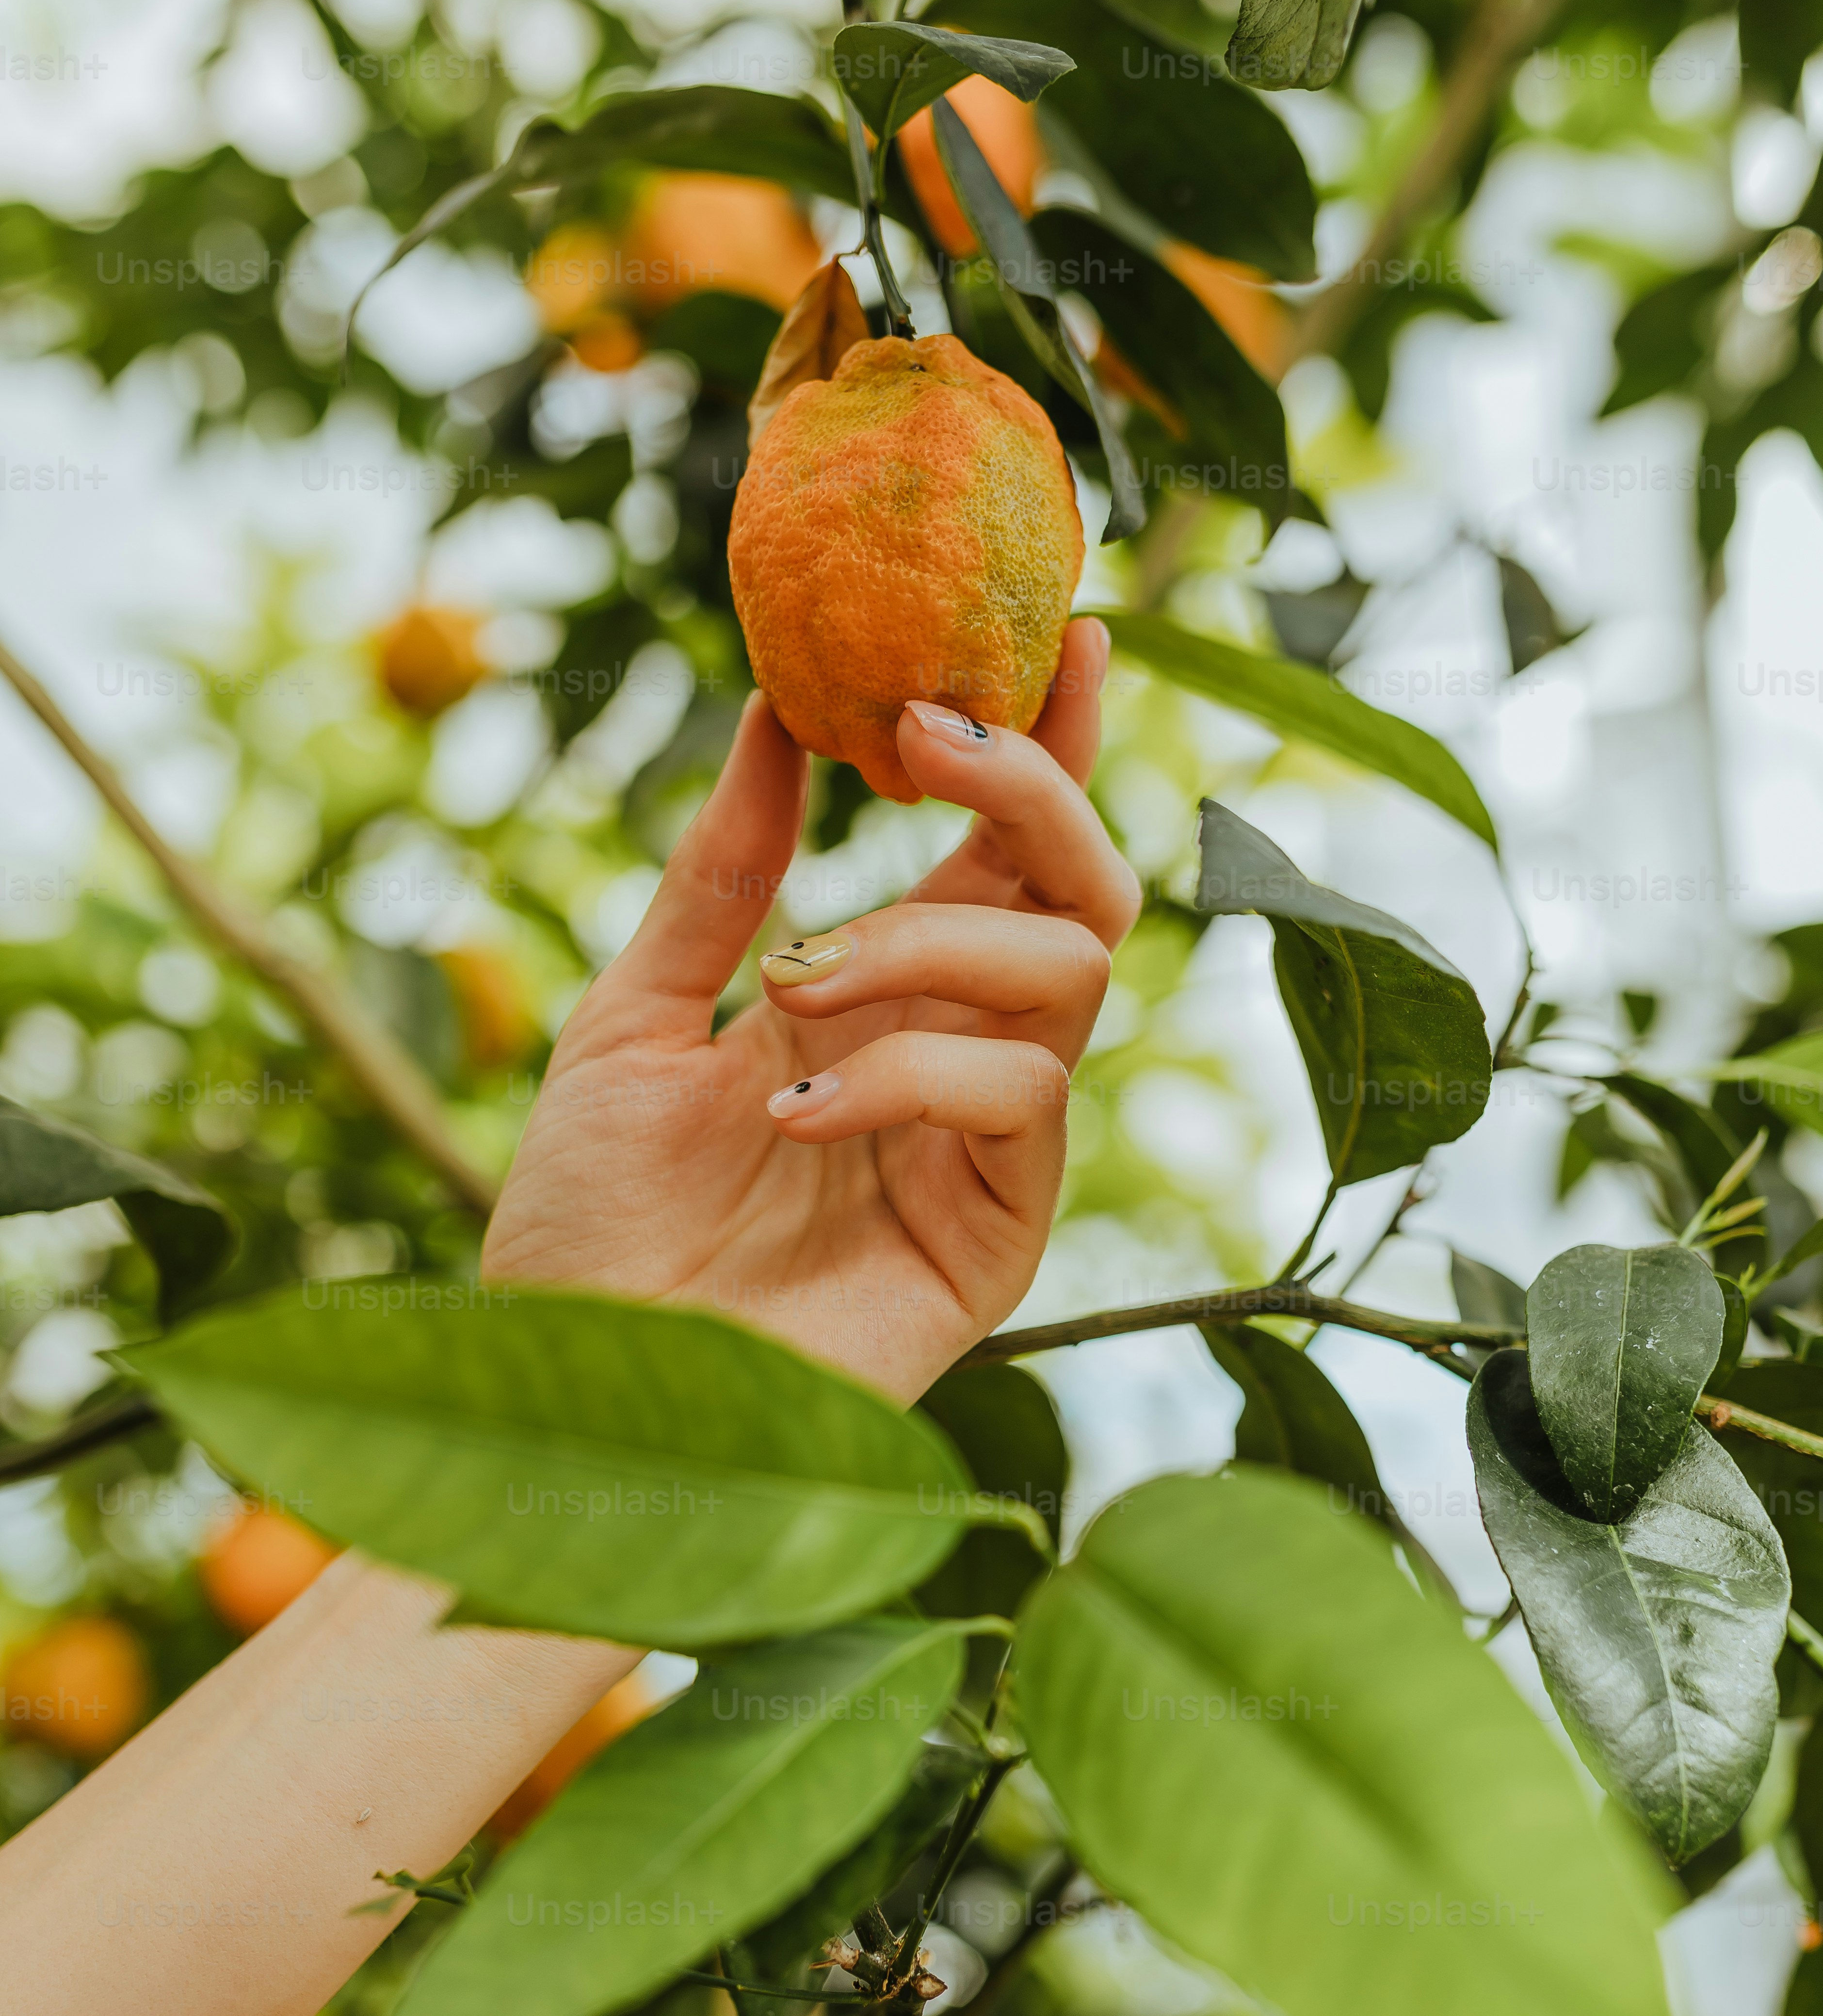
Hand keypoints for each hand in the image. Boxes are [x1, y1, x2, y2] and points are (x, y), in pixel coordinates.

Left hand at [481, 618, 1137, 1402]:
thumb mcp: (633, 1017)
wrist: (568, 1387)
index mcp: (886, 999)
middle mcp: (957, 1059)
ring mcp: (987, 1149)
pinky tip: (791, 1110)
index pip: (1004, 852)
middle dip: (1030, 788)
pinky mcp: (1000, 1236)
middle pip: (1086, 893)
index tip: (1069, 628)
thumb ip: (722, 875)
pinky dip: (908, 1069)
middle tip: (925, 731)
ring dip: (933, 938)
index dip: (1048, 743)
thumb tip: (773, 710)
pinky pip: (1020, 1097)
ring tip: (798, 983)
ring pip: (1071, 975)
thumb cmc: (585, 1226)